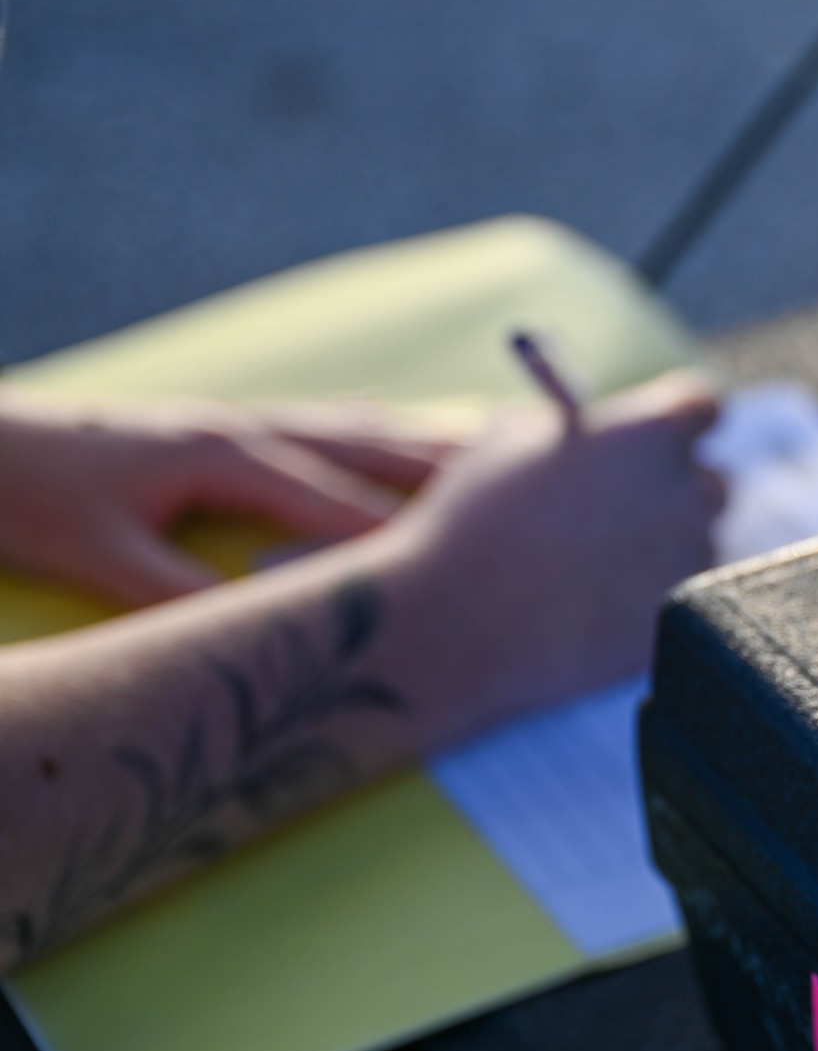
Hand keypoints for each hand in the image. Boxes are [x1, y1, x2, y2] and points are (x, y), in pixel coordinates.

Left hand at [0, 394, 465, 606]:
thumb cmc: (31, 495)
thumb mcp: (100, 555)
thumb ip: (181, 593)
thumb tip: (263, 632)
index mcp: (227, 456)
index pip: (340, 505)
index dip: (409, 536)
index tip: (476, 562)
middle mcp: (250, 427)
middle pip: (374, 447)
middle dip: (454, 471)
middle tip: (534, 491)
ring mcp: (243, 418)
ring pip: (361, 427)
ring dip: (431, 443)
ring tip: (502, 455)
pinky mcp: (231, 422)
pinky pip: (333, 423)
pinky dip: (386, 430)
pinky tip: (408, 433)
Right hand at [377, 371, 725, 734]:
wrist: (454, 622)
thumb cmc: (473, 517)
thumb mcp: (515, 438)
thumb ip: (579, 430)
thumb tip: (603, 436)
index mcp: (653, 431)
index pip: (702, 405)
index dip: (681, 418)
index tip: (664, 433)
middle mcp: (689, 491)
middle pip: (713, 481)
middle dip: (678, 489)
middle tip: (639, 506)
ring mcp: (691, 559)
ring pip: (695, 545)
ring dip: (662, 550)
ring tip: (597, 568)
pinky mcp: (679, 618)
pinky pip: (678, 598)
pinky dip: (647, 600)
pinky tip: (596, 607)